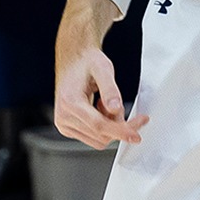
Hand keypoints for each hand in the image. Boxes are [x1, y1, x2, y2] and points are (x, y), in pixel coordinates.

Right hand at [52, 0, 147, 149]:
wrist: (74, 60)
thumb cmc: (87, 61)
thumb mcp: (103, 68)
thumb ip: (110, 89)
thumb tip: (115, 109)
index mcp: (70, 102)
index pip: (99, 126)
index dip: (121, 131)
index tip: (137, 135)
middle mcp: (63, 117)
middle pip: (101, 135)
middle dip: (119, 126)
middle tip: (121, 105)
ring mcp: (64, 124)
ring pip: (98, 139)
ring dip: (111, 125)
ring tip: (107, 103)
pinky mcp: (68, 127)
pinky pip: (93, 136)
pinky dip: (104, 126)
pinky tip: (101, 107)